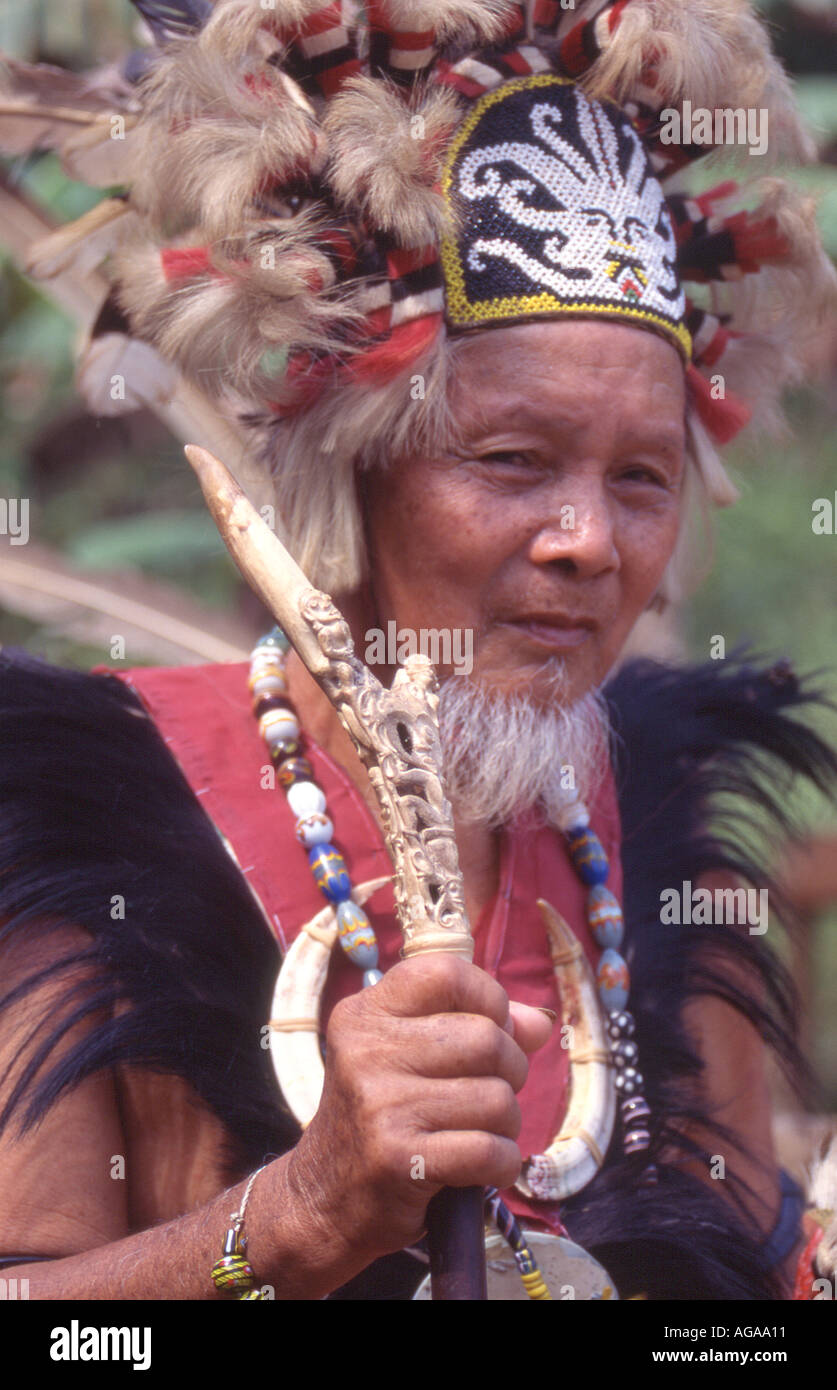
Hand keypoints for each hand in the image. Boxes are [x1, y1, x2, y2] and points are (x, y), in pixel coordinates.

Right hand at [283, 953, 552, 1277]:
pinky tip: (481, 1168)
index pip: (447, 973)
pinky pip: (490, 1150)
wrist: (326, 1199)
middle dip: (510, 1071)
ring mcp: (380, 1105)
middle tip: (488, 1093)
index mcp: (366, 1013)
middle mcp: (367, 1050)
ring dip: (506, 1123)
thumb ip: (475, 1026)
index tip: (491, 1028)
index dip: (489, 997)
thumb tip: (538, 1024)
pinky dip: (502, 1163)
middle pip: (487, 1039)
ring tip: (478, 1132)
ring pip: (497, 1098)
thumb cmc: (382, 1117)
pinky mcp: (398, 1159)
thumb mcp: (410, 1056)